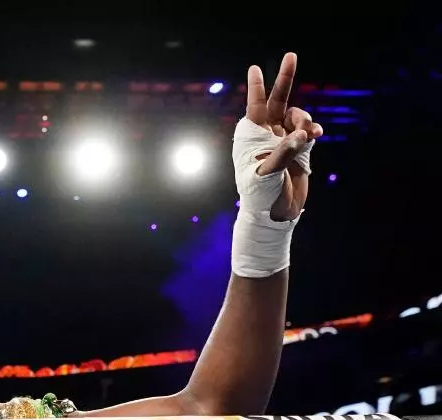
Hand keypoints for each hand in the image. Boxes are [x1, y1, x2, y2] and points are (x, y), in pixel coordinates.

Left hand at [243, 52, 323, 220]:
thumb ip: (284, 152)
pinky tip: (317, 134)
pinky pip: (309, 131)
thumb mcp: (267, 174)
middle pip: (278, 100)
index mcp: (252, 137)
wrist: (274, 214)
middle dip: (285, 78)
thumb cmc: (260, 195)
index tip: (255, 67)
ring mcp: (285, 140)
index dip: (257, 86)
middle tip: (291, 55)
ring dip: (305, 120)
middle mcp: (268, 135)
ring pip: (298, 116)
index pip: (255, 106)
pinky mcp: (300, 149)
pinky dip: (314, 130)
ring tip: (310, 134)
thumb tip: (303, 134)